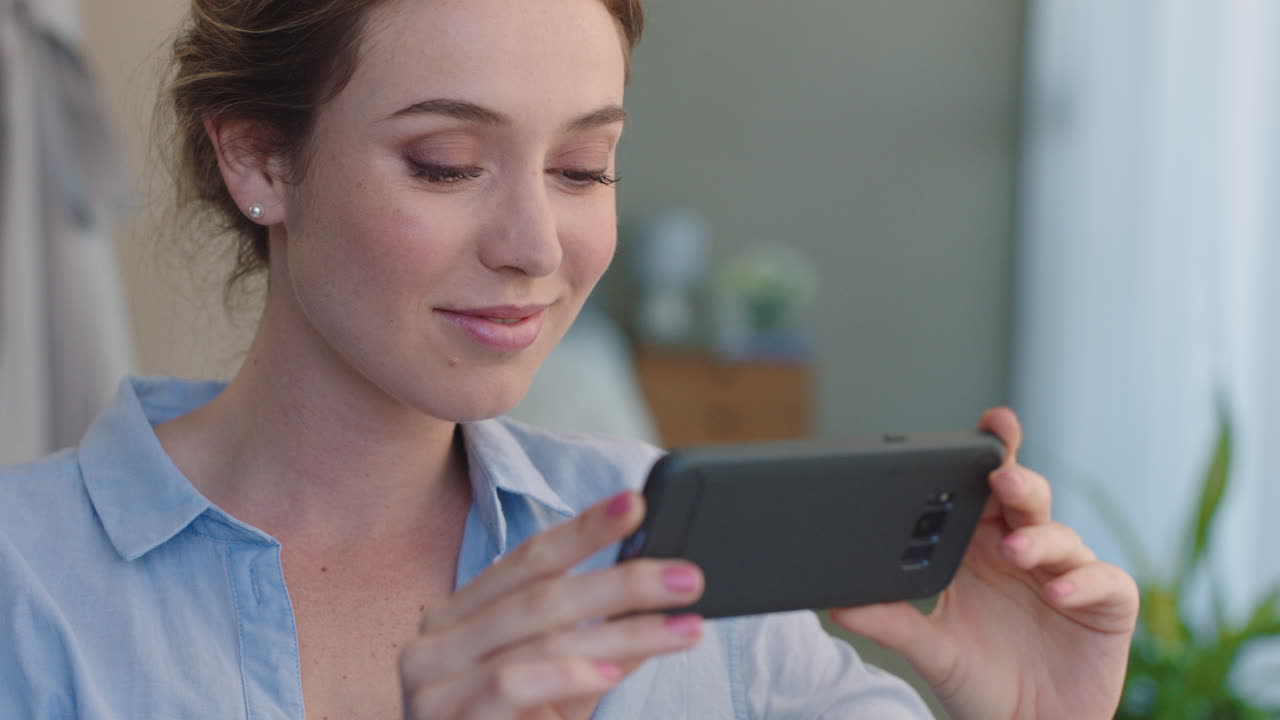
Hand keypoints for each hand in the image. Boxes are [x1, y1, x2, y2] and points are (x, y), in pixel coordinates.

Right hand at [398, 491, 704, 718]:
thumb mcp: (563, 691)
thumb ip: (596, 646)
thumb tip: (656, 604)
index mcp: (461, 614)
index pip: (530, 559)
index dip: (585, 529)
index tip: (637, 505)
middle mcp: (438, 637)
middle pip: (543, 593)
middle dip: (624, 583)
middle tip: (688, 578)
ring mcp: (432, 678)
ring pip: (540, 637)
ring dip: (621, 633)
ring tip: (680, 630)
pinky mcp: (439, 716)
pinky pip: (509, 683)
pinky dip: (564, 674)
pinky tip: (609, 671)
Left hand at [830, 408, 1139, 719]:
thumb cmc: (979, 682)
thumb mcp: (930, 649)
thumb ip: (890, 623)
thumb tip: (837, 604)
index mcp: (979, 546)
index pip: (983, 488)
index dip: (990, 451)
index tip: (988, 422)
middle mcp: (1023, 550)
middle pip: (1025, 498)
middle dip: (1015, 479)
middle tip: (999, 473)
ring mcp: (1068, 573)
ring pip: (1061, 535)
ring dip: (1039, 538)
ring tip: (1015, 547)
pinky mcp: (1107, 604)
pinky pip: (1103, 581)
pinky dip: (1083, 582)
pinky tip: (1060, 591)